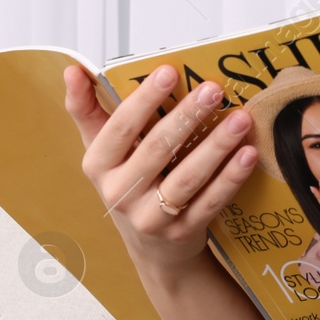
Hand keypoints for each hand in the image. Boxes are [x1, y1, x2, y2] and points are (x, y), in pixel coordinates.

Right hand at [63, 63, 257, 280]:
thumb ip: (88, 109)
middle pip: (157, 148)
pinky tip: (247, 154)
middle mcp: (120, 193)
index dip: (144, 99)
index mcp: (98, 166)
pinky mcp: (183, 232)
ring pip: (187, 177)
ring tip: (240, 119)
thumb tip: (72, 70)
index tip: (168, 71)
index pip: (120, 128)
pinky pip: (210, 201)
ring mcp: (152, 217)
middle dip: (187, 115)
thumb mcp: (102, 149)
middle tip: (213, 89)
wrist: (151, 248)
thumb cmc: (128, 184)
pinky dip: (231, 177)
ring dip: (216, 145)